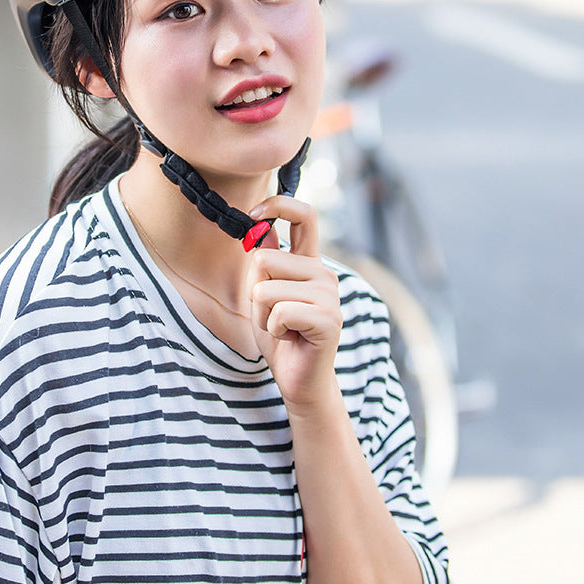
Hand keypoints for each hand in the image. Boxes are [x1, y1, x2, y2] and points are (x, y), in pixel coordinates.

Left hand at [246, 195, 342, 415]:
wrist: (299, 379)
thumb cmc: (281, 335)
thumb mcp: (263, 292)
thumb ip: (264, 260)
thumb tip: (258, 225)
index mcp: (310, 262)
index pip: (304, 215)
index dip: (278, 204)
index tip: (254, 214)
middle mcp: (323, 273)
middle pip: (264, 259)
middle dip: (255, 291)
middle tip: (273, 314)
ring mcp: (329, 295)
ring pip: (266, 289)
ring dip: (263, 315)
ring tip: (283, 328)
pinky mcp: (329, 318)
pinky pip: (280, 312)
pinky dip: (274, 329)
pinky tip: (290, 338)